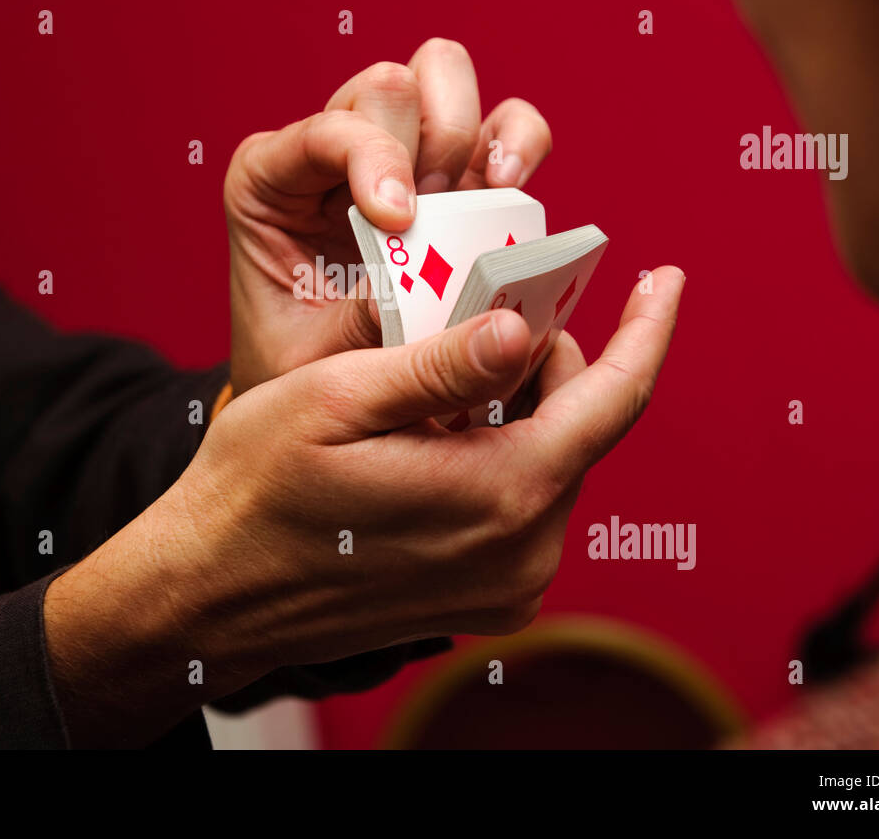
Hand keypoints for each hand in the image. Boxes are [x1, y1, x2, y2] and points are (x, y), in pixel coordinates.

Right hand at [44, 267, 682, 744]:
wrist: (213, 593)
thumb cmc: (257, 489)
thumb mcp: (336, 401)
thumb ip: (441, 366)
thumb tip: (525, 331)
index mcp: (498, 493)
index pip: (611, 400)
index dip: (645, 331)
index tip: (666, 280)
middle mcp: (522, 551)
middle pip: (579, 426)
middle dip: (551, 358)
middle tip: (495, 307)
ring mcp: (508, 584)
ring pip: (552, 461)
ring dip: (521, 405)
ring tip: (450, 369)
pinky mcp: (487, 598)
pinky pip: (524, 504)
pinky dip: (504, 451)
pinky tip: (444, 428)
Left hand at [224, 37, 552, 394]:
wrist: (319, 410)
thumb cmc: (300, 372)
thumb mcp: (312, 360)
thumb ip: (368, 322)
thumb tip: (448, 296)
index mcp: (270, 180)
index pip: (327, 129)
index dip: (374, 159)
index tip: (398, 223)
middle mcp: (334, 150)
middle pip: (389, 83)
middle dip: (420, 144)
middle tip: (429, 218)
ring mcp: (402, 156)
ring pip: (442, 73)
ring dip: (465, 136)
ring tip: (469, 205)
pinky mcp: (458, 179)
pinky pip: (503, 124)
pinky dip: (518, 144)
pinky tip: (510, 189)